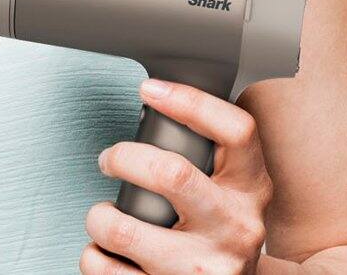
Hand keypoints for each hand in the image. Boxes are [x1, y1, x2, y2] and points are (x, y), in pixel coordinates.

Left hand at [82, 80, 271, 274]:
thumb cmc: (226, 232)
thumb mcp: (238, 191)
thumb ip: (216, 157)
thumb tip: (162, 103)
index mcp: (253, 188)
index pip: (236, 130)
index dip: (190, 101)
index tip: (151, 89)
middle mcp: (234, 226)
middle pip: (173, 174)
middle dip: (125, 158)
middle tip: (109, 157)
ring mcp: (202, 267)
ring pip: (128, 231)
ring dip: (99, 218)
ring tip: (100, 214)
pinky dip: (94, 258)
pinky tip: (100, 250)